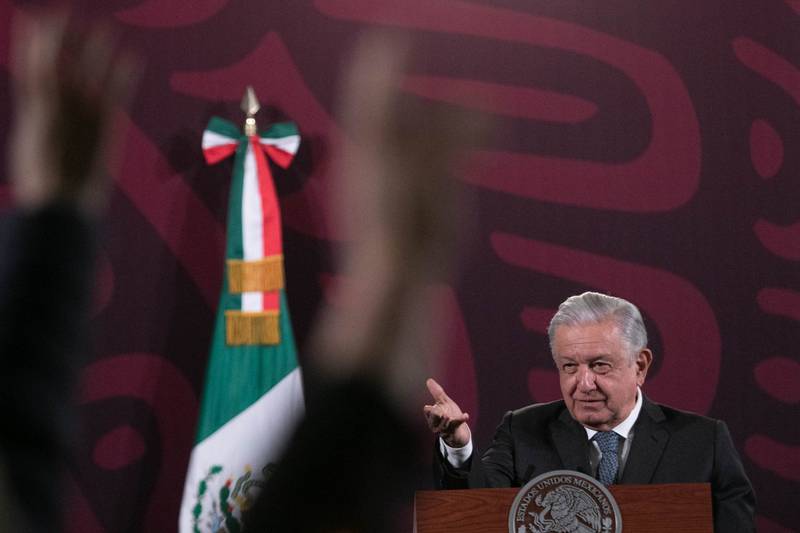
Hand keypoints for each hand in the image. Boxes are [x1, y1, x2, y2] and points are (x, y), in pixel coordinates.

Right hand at [9, 12, 138, 213]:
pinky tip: (133, 57)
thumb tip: (42, 124)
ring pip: (86, 66)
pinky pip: (116, 89)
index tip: (33, 21)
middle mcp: (53, 101)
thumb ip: (37, 128)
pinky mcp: (104, 122)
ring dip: (95, 45)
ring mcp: (79, 109)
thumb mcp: (30, 148)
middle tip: (64, 10)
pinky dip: (123, 72)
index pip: (28, 64)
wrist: (60, 199)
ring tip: (105, 27)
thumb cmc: (42, 182)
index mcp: (31, 108)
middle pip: (55, 56)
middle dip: (58, 32)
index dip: (30, 41)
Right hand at [423, 378, 470, 447]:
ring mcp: (445, 429)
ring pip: (443, 424)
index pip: (427, 411)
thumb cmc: (448, 414)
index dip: (429, 409)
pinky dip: (461, 419)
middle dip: (435, 414)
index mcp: (432, 416)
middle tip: (438, 411)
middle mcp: (436, 424)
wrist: (457, 430)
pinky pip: (457, 424)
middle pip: (433, 418)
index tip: (428, 407)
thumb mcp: (443, 402)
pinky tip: (466, 415)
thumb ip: (436, 392)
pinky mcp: (454, 430)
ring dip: (445, 419)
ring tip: (447, 415)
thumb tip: (429, 380)